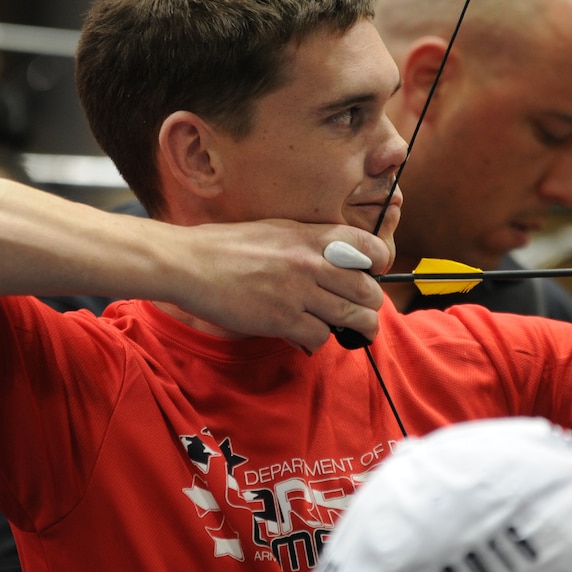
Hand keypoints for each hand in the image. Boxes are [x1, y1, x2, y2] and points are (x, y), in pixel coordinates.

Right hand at [164, 220, 389, 353]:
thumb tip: (338, 261)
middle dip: (372, 304)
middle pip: (368, 289)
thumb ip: (310, 243)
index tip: (375, 273)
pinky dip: (318, 341)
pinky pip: (320, 337)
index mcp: (312, 236)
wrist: (191, 263)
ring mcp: (298, 292)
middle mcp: (311, 262)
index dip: (380, 263)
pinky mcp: (282, 319)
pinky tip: (308, 337)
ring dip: (358, 327)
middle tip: (365, 310)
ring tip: (355, 330)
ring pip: (352, 317)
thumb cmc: (229, 245)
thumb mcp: (278, 230)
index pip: (370, 247)